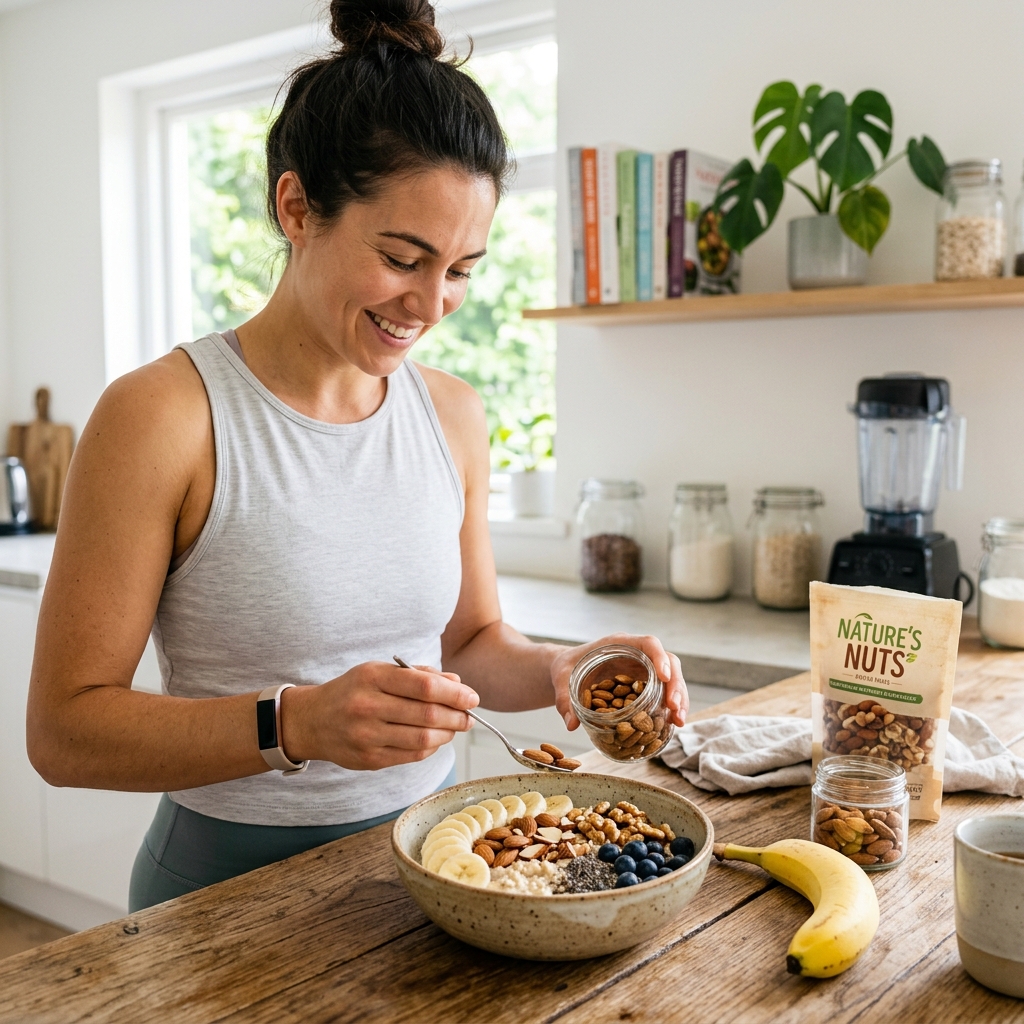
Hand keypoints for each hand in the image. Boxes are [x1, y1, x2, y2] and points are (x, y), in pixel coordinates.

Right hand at [281, 661, 478, 770]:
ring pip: (423, 740)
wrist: (311, 720)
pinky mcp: (369, 759)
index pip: (425, 686)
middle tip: (469, 716)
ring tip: (454, 727)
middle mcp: (368, 707)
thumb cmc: (353, 691)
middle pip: (427, 715)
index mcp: (373, 678)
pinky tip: (435, 739)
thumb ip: (419, 676)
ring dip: (447, 734)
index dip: (455, 694)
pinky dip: (430, 748)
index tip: (472, 697)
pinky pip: (411, 756)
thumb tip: (457, 685)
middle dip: (457, 716)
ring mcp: (367, 736)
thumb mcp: (380, 672)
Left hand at [550, 634, 687, 731]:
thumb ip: (564, 698)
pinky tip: (672, 724)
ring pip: (671, 680)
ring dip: (678, 699)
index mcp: (619, 644)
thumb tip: (571, 724)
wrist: (567, 670)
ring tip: (678, 722)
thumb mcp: (561, 678)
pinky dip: (670, 708)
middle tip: (674, 708)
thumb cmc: (565, 667)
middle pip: (668, 663)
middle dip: (675, 685)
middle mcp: (637, 655)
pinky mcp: (644, 686)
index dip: (659, 657)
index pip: (648, 643)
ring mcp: (643, 670)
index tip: (664, 676)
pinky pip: (663, 693)